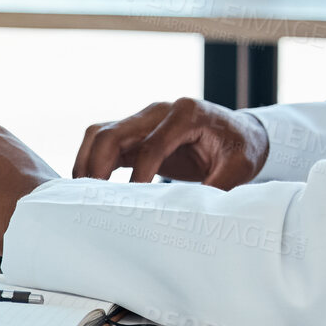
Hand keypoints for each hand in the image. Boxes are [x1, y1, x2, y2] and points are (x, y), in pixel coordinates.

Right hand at [73, 97, 268, 188]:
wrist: (241, 132)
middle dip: (97, 164)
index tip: (130, 200)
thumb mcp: (239, 166)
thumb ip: (218, 186)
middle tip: (92, 196)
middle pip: (113, 132)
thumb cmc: (241, 147)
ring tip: (83, 191)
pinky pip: (104, 141)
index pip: (151, 145)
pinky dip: (92, 161)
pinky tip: (91, 184)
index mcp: (185, 114)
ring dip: (87, 161)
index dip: (139, 174)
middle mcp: (159, 111)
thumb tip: (194, 214)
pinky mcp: (136, 131)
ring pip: (100, 133)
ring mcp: (144, 118)